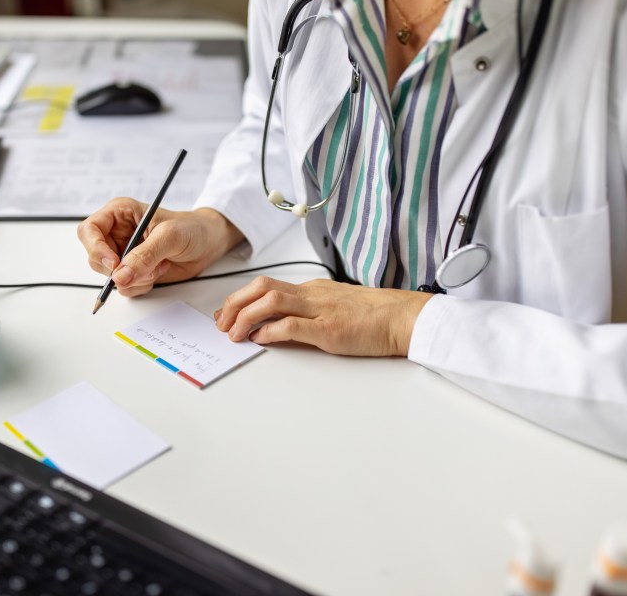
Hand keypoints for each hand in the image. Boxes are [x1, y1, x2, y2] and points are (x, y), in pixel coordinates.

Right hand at [78, 198, 243, 296]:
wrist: (208, 243)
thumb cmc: (192, 228)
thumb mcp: (170, 236)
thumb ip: (145, 255)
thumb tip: (120, 275)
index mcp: (119, 214)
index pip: (89, 230)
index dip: (96, 248)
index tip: (114, 263)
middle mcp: (117, 234)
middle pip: (96, 258)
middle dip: (121, 269)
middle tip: (147, 267)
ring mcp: (124, 255)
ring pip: (111, 277)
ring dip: (136, 278)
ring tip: (159, 265)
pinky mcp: (133, 272)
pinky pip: (125, 287)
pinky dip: (142, 285)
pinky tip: (159, 271)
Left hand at [214, 276, 432, 356]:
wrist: (404, 318)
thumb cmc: (374, 317)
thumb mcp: (335, 309)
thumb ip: (308, 315)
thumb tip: (279, 328)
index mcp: (311, 290)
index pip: (266, 286)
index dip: (240, 299)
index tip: (226, 314)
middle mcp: (311, 295)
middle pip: (262, 288)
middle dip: (235, 304)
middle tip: (222, 324)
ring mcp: (320, 310)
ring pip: (271, 301)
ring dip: (245, 317)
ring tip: (234, 334)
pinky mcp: (329, 329)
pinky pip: (292, 325)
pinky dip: (270, 332)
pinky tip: (260, 340)